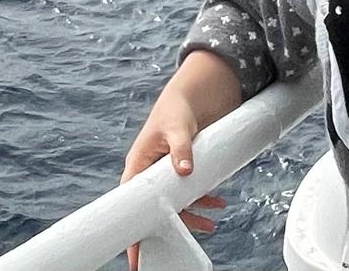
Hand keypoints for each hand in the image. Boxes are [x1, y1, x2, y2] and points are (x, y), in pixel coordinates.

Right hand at [120, 100, 225, 270]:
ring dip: (193, 214)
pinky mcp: (185, 169)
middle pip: (154, 209)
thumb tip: (184, 171)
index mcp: (139, 163)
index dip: (131, 231)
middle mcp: (151, 172)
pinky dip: (204, 200)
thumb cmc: (176, 107)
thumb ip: (180, 149)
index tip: (134, 255)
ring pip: (176, 204)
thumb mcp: (177, 126)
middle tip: (172, 254)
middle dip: (165, 230)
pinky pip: (191, 192)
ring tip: (212, 223)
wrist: (197, 93)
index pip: (129, 203)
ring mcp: (168, 172)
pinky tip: (218, 202)